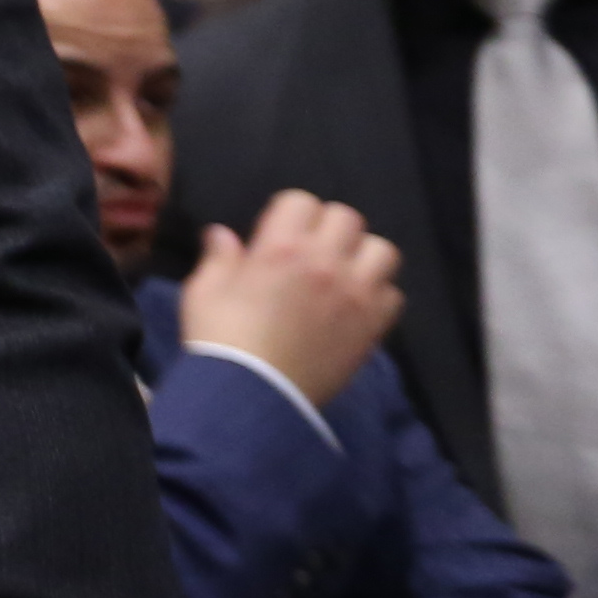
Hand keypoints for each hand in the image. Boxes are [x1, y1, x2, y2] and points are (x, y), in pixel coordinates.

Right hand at [175, 190, 401, 405]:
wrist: (252, 397)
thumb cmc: (221, 341)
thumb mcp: (203, 293)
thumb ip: (219, 258)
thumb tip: (222, 234)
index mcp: (282, 247)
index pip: (301, 201)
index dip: (288, 215)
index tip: (277, 236)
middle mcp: (326, 262)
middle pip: (347, 218)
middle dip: (327, 230)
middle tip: (311, 254)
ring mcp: (356, 293)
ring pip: (381, 251)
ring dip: (362, 258)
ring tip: (344, 276)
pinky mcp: (373, 325)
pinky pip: (393, 295)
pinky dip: (378, 297)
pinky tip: (356, 309)